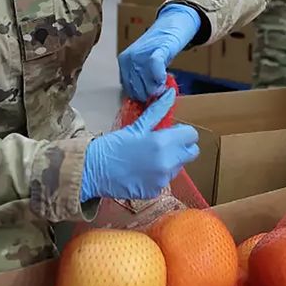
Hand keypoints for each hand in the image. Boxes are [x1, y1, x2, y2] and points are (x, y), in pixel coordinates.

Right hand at [81, 89, 199, 200]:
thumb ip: (158, 111)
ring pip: (179, 166)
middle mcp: (168, 163)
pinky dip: (158, 175)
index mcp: (164, 143)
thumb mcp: (137, 126)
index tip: (170, 132)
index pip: (192, 136)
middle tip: (163, 144)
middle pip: (191, 153)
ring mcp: (163, 180)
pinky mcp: (156, 192)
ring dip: (170, 161)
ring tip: (148, 158)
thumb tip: (170, 93)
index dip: (182, 132)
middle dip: (181, 147)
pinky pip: (166, 180)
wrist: (93, 171)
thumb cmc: (113, 145)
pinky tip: (142, 171)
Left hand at [118, 3, 200, 101]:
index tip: (152, 97)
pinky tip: (165, 77)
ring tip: (164, 79)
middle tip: (161, 86)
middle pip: (139, 91)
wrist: (171, 26)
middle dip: (152, 94)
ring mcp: (141, 55)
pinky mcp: (158, 50)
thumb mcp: (144, 65)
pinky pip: (156, 70)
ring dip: (158, 88)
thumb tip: (145, 101)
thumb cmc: (158, 48)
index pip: (130, 91)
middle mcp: (128, 59)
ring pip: (149, 86)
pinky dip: (160, 78)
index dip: (142, 98)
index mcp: (123, 63)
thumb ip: (142, 81)